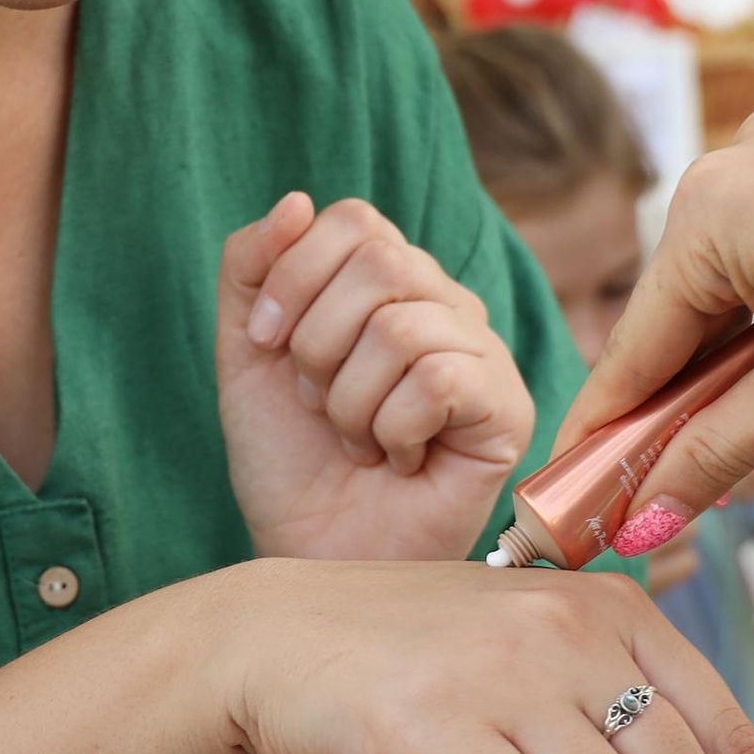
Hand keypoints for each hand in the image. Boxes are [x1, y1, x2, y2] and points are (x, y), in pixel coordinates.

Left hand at [219, 191, 534, 563]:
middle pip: (381, 262)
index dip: (294, 275)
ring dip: (349, 401)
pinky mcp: (507, 408)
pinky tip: (398, 460)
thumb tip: (297, 202)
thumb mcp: (246, 352)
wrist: (310, 552)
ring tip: (357, 440)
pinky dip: (391, 431)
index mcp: (388, 280)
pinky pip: (438, 381)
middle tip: (316, 404)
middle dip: (317, 344)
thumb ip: (252, 267)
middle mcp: (444, 304)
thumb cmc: (288, 458)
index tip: (264, 342)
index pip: (353, 219)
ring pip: (402, 329)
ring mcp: (482, 353)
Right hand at [557, 107, 753, 522]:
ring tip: (723, 440)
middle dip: (671, 395)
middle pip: (679, 304)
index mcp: (718, 201)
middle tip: (649, 483)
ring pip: (728, 278)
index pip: (639, 338)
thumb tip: (644, 514)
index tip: (569, 484)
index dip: (606, 425)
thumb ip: (712, 452)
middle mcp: (743, 153)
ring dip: (723, 358)